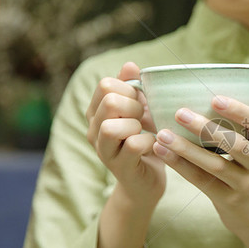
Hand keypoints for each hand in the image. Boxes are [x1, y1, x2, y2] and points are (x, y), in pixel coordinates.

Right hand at [86, 62, 165, 206]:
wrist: (146, 182)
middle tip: (144, 117)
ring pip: (112, 127)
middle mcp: (94, 131)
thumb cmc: (145, 142)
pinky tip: (155, 145)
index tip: (141, 102)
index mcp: (96, 113)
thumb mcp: (139, 113)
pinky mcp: (120, 168)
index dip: (130, 88)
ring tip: (146, 131)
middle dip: (134, 105)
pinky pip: (133, 146)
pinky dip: (150, 142)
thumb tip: (130, 65)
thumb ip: (133, 89)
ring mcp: (104, 151)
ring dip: (136, 125)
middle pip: (108, 101)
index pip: (106, 84)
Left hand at [152, 82, 248, 247]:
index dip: (239, 110)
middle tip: (180, 112)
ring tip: (162, 133)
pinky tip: (161, 151)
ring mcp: (244, 184)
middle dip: (208, 127)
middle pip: (236, 144)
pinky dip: (180, 166)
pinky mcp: (227, 200)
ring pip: (215, 164)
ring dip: (187, 148)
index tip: (215, 98)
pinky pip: (201, 181)